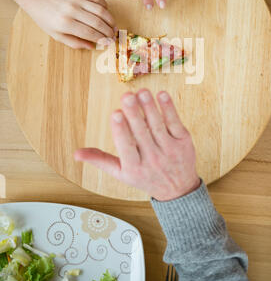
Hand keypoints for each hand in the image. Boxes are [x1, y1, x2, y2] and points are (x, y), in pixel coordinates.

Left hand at [23, 0, 114, 48]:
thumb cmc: (45, 18)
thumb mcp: (56, 35)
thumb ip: (74, 42)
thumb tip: (92, 46)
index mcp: (65, 24)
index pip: (90, 33)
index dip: (102, 39)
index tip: (108, 43)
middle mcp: (72, 11)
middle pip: (97, 22)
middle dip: (108, 31)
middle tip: (113, 37)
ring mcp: (77, 0)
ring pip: (100, 10)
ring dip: (110, 20)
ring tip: (113, 27)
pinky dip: (104, 5)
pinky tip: (106, 12)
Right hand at [74, 90, 199, 200]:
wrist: (178, 189)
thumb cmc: (145, 177)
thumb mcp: (121, 173)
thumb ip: (100, 160)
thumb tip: (76, 153)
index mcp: (134, 168)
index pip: (126, 147)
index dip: (121, 130)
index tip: (115, 113)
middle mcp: (153, 160)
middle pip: (142, 133)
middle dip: (134, 114)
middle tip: (127, 96)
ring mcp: (170, 150)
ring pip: (158, 126)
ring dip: (150, 107)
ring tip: (142, 92)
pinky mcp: (184, 142)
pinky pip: (175, 123)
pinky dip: (169, 109)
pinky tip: (162, 95)